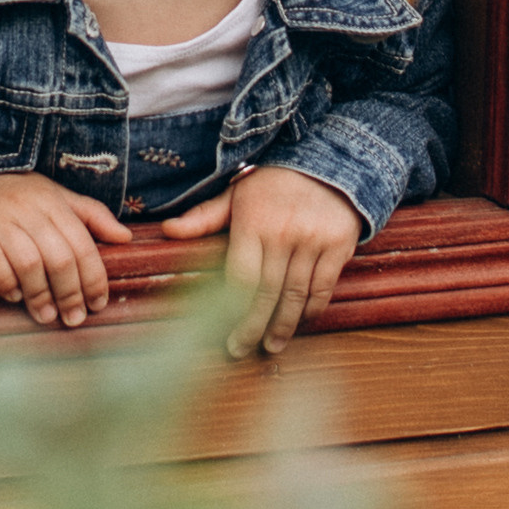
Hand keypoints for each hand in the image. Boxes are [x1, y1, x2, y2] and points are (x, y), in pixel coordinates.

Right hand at [0, 174, 130, 329]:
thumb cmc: (13, 194)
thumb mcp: (54, 196)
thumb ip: (91, 215)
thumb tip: (126, 238)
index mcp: (53, 202)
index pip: (82, 245)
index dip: (94, 278)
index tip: (98, 304)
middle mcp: (28, 209)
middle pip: (59, 257)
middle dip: (70, 294)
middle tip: (73, 319)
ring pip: (28, 263)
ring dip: (40, 295)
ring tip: (45, 316)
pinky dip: (5, 282)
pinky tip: (13, 296)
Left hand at [214, 166, 362, 358]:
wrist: (328, 159)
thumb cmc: (273, 183)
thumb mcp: (236, 194)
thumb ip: (204, 217)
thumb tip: (168, 229)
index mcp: (253, 223)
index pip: (241, 278)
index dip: (232, 310)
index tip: (223, 331)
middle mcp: (283, 233)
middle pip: (266, 293)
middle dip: (252, 327)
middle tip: (241, 350)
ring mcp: (313, 240)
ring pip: (296, 295)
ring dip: (283, 326)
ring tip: (272, 346)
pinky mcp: (339, 245)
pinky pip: (323, 287)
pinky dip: (311, 309)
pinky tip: (301, 321)